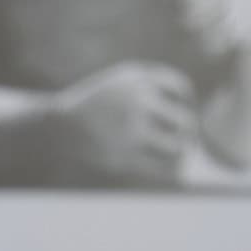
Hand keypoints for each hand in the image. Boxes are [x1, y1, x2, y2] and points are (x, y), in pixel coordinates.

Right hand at [48, 61, 197, 185]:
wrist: (61, 128)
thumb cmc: (97, 105)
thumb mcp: (122, 83)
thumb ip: (152, 87)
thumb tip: (189, 108)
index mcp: (138, 79)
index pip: (181, 89)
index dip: (189, 103)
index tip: (188, 113)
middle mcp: (137, 100)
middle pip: (184, 120)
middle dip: (189, 132)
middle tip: (188, 141)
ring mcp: (131, 128)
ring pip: (176, 147)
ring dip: (182, 154)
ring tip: (181, 157)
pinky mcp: (124, 155)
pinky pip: (161, 168)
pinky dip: (172, 172)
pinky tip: (175, 172)